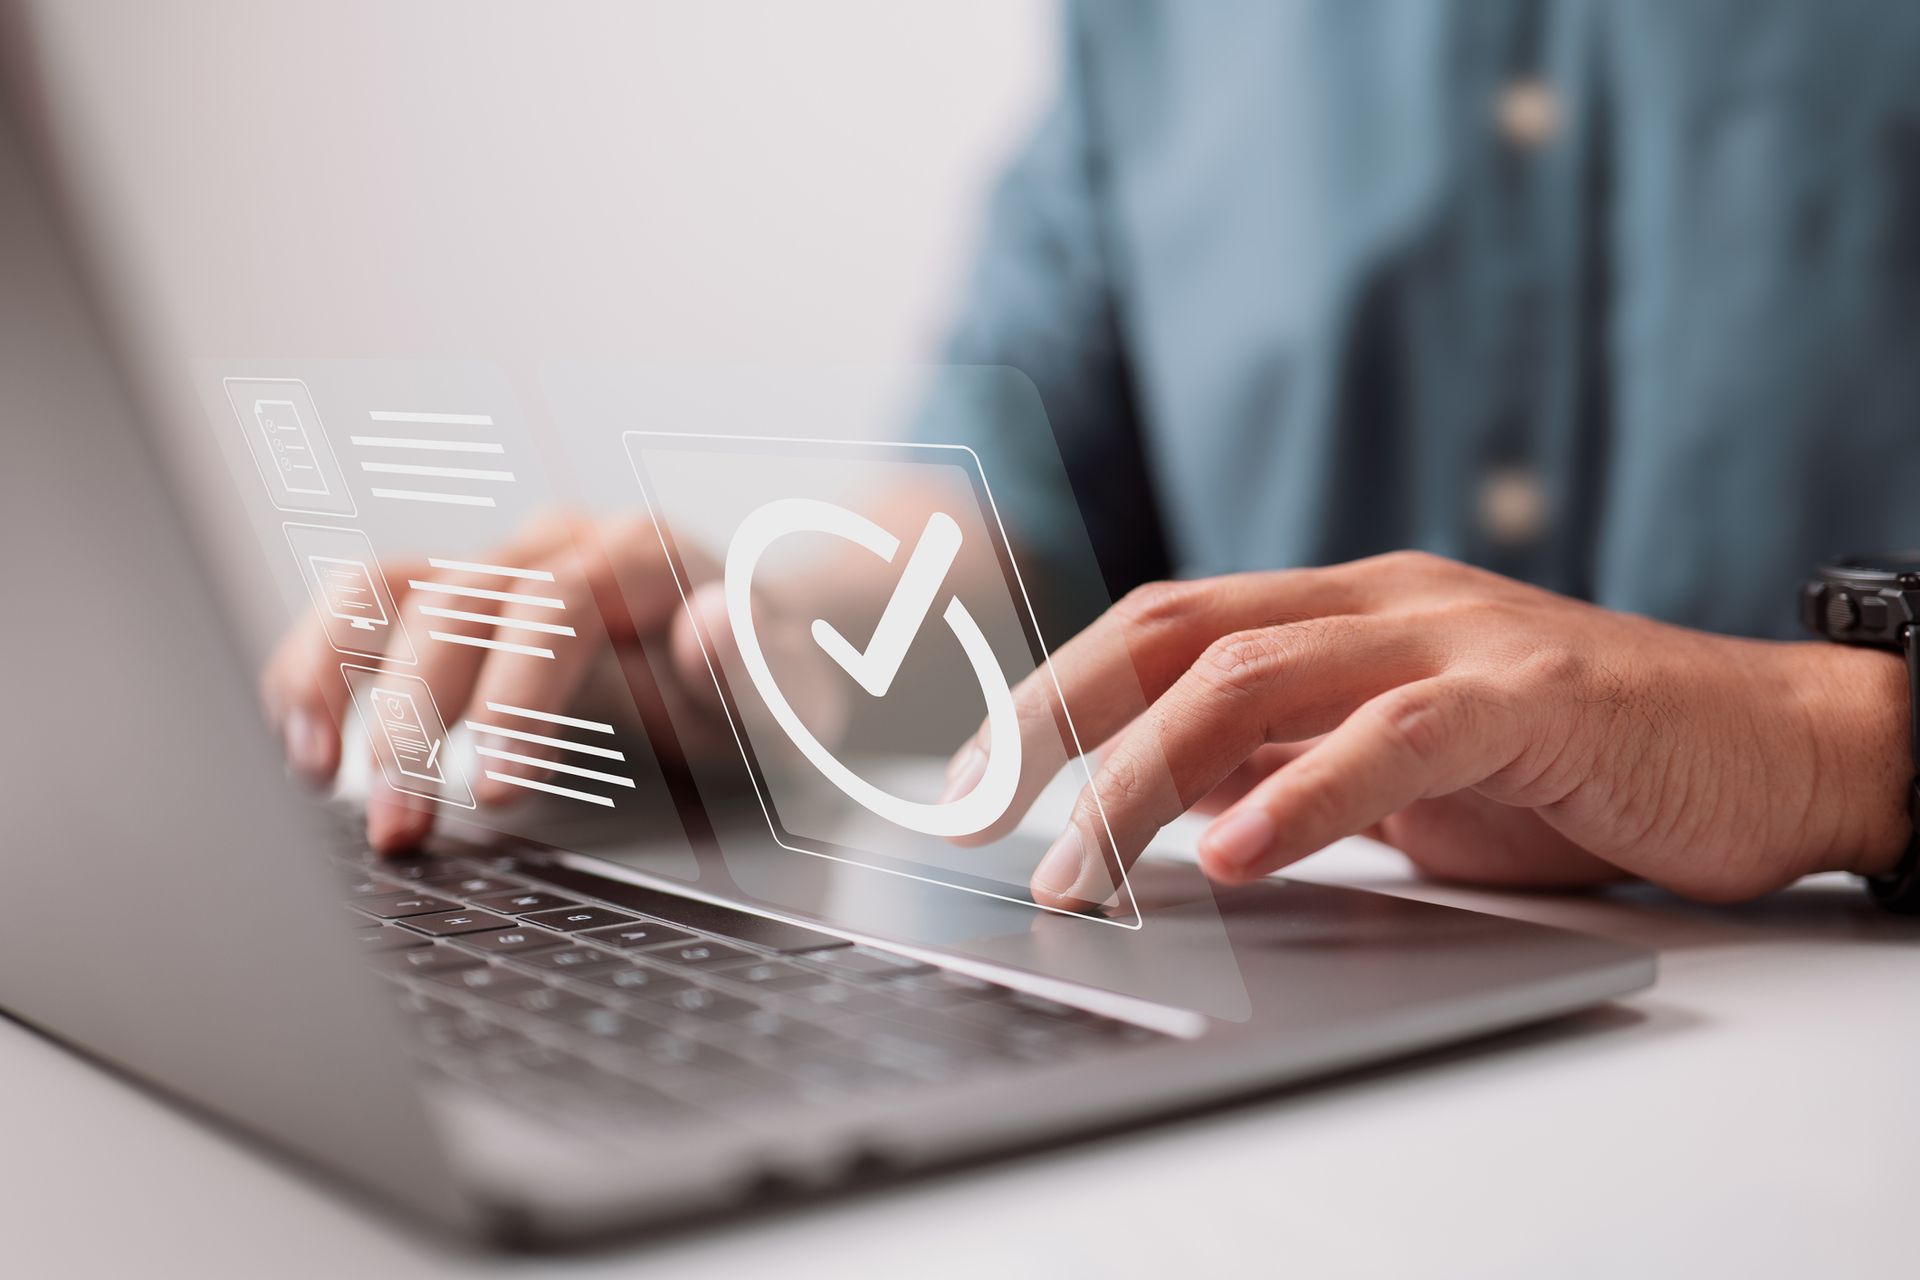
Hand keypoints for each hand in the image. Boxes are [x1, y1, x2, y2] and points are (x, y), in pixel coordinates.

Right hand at [260, 511, 841, 851]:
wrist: (759, 647)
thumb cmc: (771, 679)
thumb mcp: (794, 690)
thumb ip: (758, 667)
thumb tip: (707, 631)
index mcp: (645, 557)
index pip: (561, 605)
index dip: (519, 693)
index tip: (497, 786)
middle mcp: (560, 546)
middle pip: (458, 597)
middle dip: (417, 713)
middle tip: (399, 822)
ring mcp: (501, 566)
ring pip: (386, 583)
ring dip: (335, 676)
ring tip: (315, 772)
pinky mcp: (459, 602)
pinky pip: (366, 608)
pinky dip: (319, 665)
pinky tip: (304, 740)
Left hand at [951, 552, 1911, 907]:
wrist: (1766, 746)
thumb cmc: (1571, 764)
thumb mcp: (1398, 763)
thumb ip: (1291, 759)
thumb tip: (1164, 803)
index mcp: (1339, 609)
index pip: (1158, 624)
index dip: (1049, 691)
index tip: (966, 778)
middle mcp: (1377, 602)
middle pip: (1172, 632)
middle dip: (1053, 720)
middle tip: (972, 813)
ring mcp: (1453, 637)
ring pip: (1252, 680)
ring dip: (1143, 780)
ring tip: (1082, 871)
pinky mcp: (1531, 698)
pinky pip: (1391, 737)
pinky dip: (1301, 796)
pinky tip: (1233, 856)